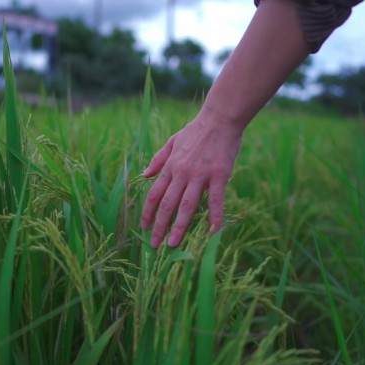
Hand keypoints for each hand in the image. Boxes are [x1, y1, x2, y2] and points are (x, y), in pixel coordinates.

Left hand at [140, 115, 242, 247]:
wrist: (220, 118)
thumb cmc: (197, 130)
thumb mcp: (172, 141)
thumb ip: (158, 159)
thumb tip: (144, 175)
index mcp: (171, 166)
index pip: (154, 194)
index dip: (148, 213)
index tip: (144, 228)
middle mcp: (182, 173)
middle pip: (167, 204)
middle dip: (159, 226)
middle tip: (155, 245)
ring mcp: (200, 175)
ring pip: (187, 205)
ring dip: (179, 226)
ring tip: (174, 244)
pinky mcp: (219, 175)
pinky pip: (216, 199)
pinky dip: (214, 216)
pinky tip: (213, 232)